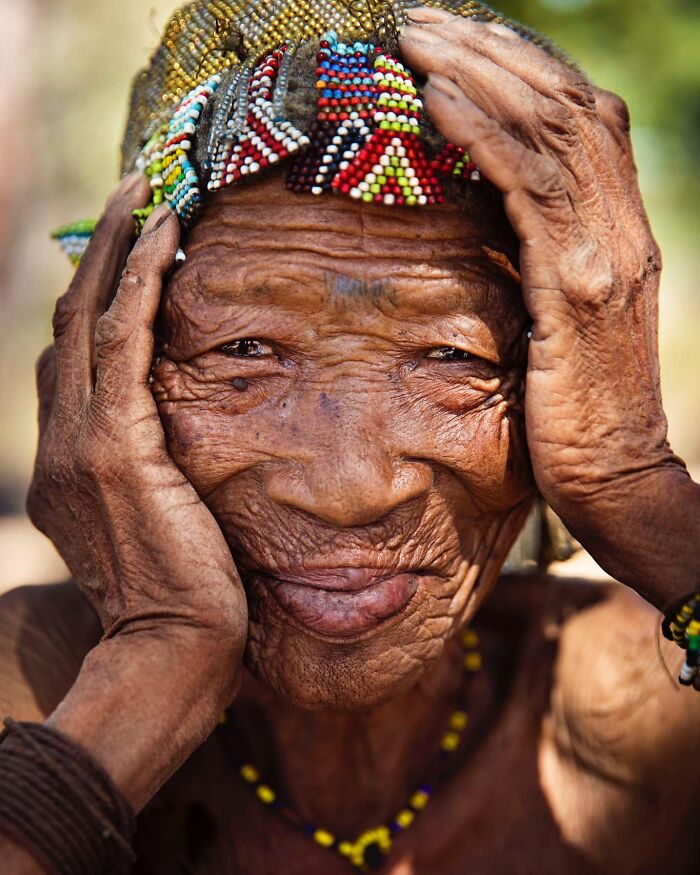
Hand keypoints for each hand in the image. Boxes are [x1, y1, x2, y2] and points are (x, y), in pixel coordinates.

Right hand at [26, 174, 246, 806]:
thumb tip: (173, 445)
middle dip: (99, 253)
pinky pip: (125, 338)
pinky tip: (168, 235)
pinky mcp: (118, 443)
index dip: (94, 298)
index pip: (72, 359)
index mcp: (68, 462)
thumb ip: (147, 477)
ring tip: (149, 191)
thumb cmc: (180, 596)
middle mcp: (61, 441)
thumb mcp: (153, 527)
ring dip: (119, 246)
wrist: (172, 648)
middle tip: (134, 195)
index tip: (128, 253)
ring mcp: (81, 441)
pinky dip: (142, 279)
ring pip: (89, 316)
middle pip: (68, 322)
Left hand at [400, 9, 698, 605]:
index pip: (581, 117)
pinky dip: (486, 135)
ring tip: (418, 38)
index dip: (521, 66)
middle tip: (424, 18)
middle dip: (492, 50)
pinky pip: (531, 189)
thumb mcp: (558, 316)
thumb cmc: (573, 407)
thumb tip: (481, 211)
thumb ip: (536, 256)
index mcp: (616, 228)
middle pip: (565, 105)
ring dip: (481, 73)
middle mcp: (621, 227)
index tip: (460, 36)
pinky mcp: (577, 287)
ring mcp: (607, 252)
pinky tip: (439, 98)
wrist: (612, 475)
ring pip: (551, 131)